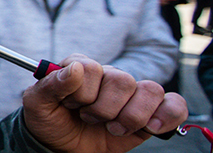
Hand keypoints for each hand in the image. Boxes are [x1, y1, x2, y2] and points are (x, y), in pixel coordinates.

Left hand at [22, 54, 186, 152]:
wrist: (62, 147)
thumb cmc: (49, 121)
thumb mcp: (37, 103)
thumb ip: (51, 84)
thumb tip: (74, 68)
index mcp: (82, 67)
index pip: (92, 69)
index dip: (82, 93)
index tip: (72, 106)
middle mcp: (109, 76)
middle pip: (123, 81)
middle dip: (104, 109)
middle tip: (90, 119)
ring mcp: (130, 94)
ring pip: (150, 90)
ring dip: (130, 116)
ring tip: (113, 127)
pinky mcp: (150, 113)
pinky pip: (175, 104)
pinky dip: (168, 115)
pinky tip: (152, 127)